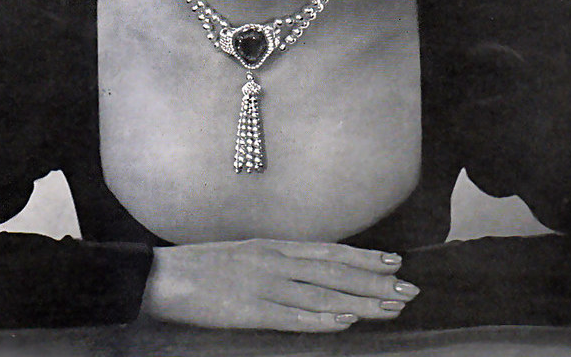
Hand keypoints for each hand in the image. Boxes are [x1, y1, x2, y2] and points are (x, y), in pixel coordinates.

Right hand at [139, 239, 418, 331]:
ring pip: (321, 295)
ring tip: (390, 308)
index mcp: (273, 247)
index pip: (329, 252)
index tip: (394, 262)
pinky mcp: (248, 311)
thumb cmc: (202, 266)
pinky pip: (290, 317)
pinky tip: (344, 322)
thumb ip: (277, 262)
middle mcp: (274, 262)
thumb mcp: (245, 254)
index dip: (364, 257)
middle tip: (408, 290)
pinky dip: (320, 319)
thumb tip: (311, 273)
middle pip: (333, 273)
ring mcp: (262, 286)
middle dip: (374, 283)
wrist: (162, 276)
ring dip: (359, 302)